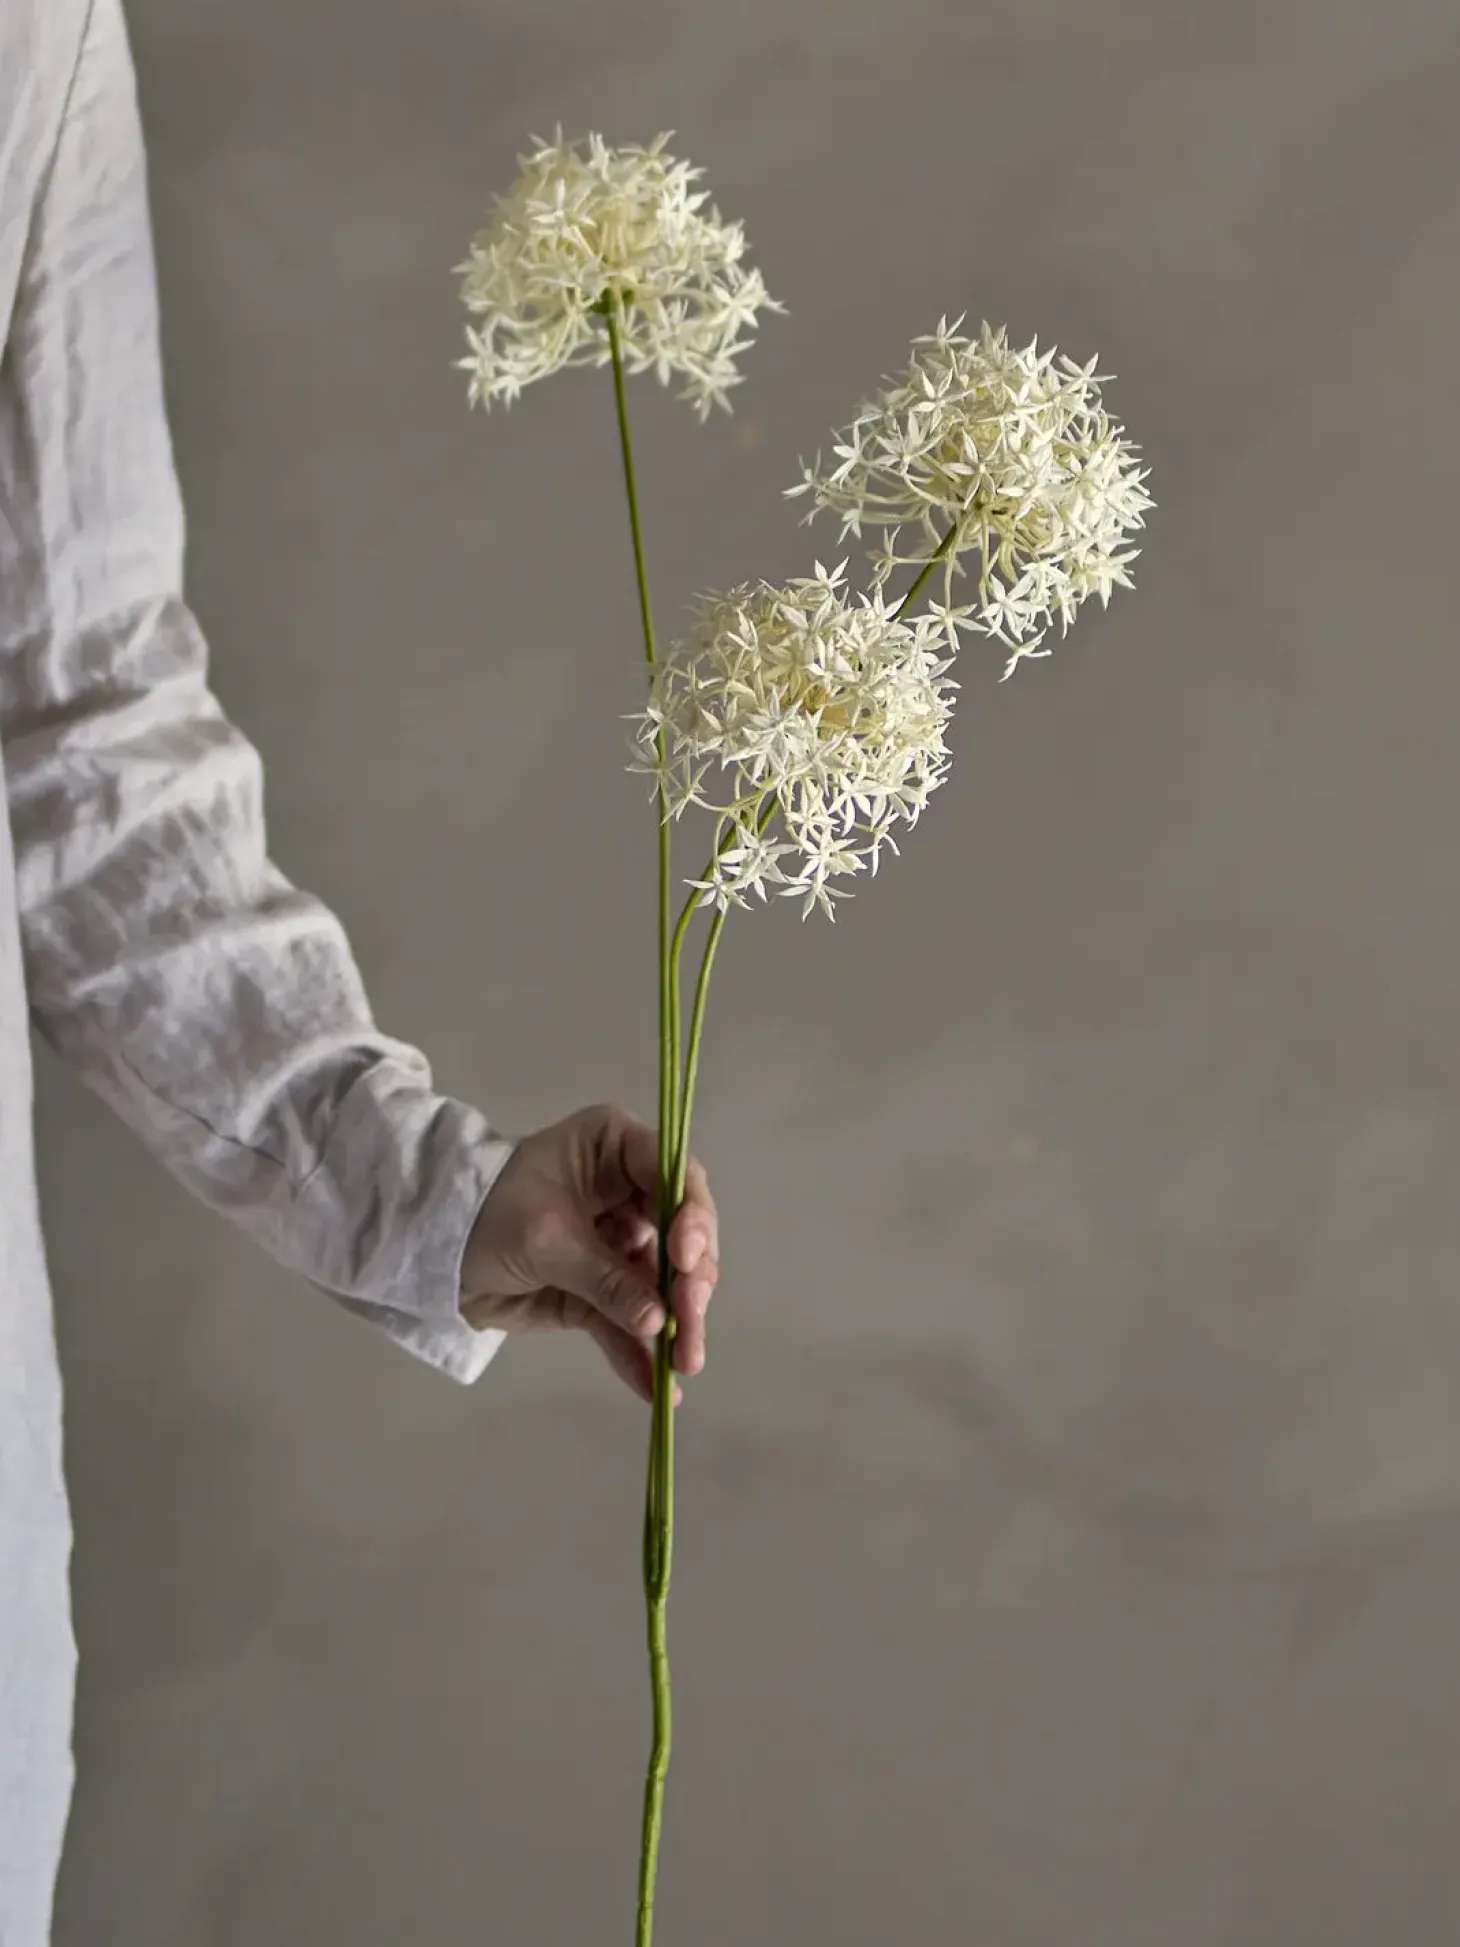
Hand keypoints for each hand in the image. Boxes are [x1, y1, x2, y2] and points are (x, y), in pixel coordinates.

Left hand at [458, 1102, 719, 1404]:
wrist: (432, 1253)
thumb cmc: (486, 1213)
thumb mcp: (547, 1238)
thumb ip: (605, 1279)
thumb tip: (657, 1321)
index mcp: (616, 1149)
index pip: (676, 1176)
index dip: (691, 1217)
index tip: (685, 1260)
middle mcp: (629, 1193)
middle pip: (681, 1235)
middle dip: (689, 1282)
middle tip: (690, 1320)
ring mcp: (618, 1245)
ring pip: (662, 1285)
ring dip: (676, 1326)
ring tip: (684, 1364)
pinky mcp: (601, 1292)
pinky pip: (628, 1322)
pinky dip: (640, 1355)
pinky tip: (656, 1388)